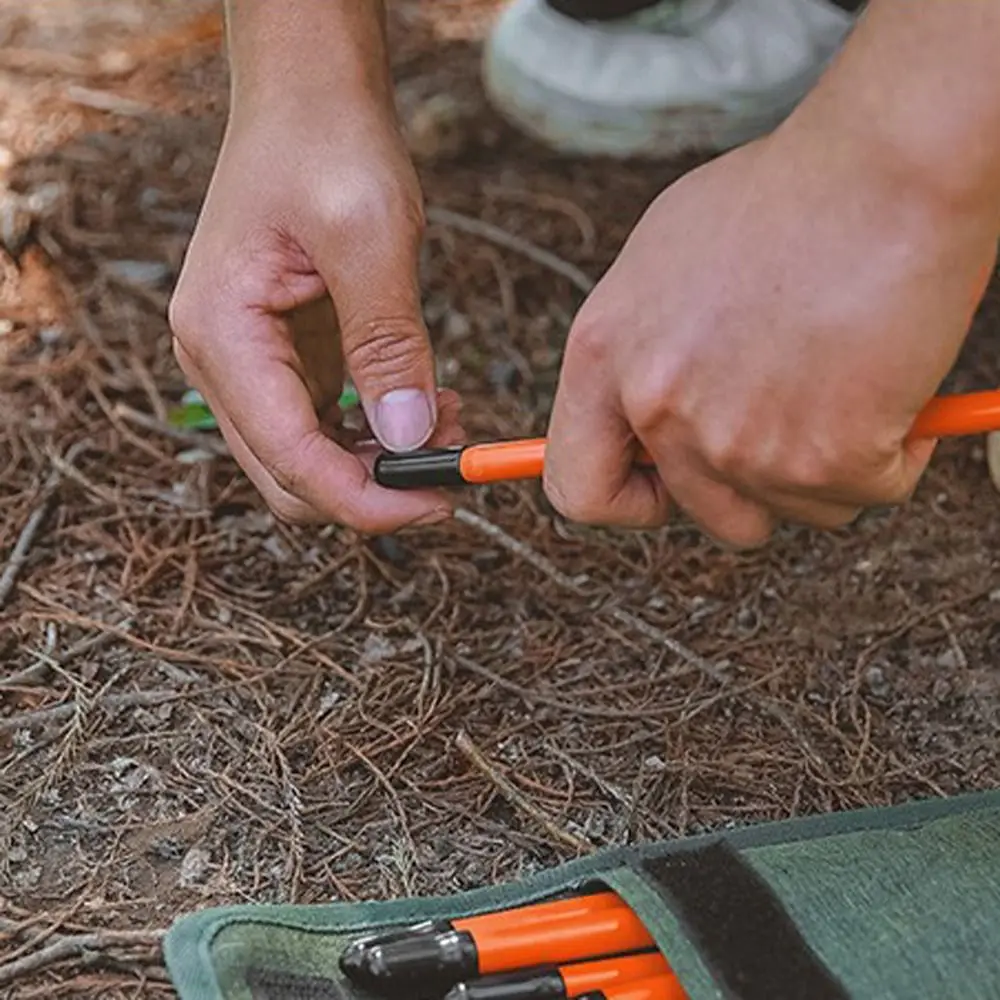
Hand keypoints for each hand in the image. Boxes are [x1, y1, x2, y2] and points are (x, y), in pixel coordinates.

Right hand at [169, 35, 460, 531]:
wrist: (307, 96)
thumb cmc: (327, 143)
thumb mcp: (368, 237)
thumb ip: (387, 345)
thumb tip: (409, 438)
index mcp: (223, 338)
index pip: (290, 461)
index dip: (365, 501)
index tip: (440, 504)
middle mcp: (223, 363)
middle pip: (292, 478)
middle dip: (374, 491)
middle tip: (454, 472)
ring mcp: (252, 364)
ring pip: (311, 460)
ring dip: (381, 465)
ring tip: (453, 426)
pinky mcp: (287, 358)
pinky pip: (327, 426)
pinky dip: (377, 435)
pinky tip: (430, 408)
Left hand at [544, 126, 996, 544]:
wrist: (889, 167)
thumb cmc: (786, 197)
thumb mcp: (664, 261)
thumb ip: (642, 353)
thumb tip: (642, 412)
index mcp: (604, 357)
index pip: (579, 487)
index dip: (629, 500)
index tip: (665, 487)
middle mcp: (657, 409)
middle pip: (705, 516)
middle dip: (756, 488)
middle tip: (791, 430)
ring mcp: (736, 442)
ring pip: (793, 512)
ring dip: (827, 466)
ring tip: (846, 379)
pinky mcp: (822, 458)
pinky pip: (865, 494)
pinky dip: (893, 452)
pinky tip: (894, 382)